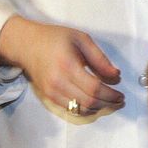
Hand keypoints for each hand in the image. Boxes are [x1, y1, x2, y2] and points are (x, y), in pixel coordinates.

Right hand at [0, 15, 124, 113]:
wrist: (26, 44)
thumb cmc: (55, 38)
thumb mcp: (80, 39)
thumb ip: (100, 58)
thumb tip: (116, 76)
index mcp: (68, 65)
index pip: (94, 88)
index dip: (111, 95)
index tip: (121, 95)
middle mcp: (59, 81)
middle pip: (89, 102)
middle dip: (108, 104)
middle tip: (119, 101)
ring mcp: (52, 91)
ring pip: (82, 109)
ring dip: (99, 108)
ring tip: (109, 102)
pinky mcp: (49, 97)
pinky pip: (72, 110)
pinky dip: (86, 109)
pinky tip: (95, 103)